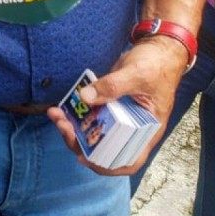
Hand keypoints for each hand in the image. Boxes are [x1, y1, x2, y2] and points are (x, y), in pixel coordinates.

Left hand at [47, 38, 185, 175]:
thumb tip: (85, 97)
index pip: (129, 160)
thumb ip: (113, 85)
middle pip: (104, 148)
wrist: (158, 50)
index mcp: (147, 131)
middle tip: (62, 126)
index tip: (84, 157)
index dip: (107, 166)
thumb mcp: (137, 74)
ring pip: (93, 133)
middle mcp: (132, 129)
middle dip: (79, 142)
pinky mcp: (109, 106)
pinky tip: (61, 107)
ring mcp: (119, 118)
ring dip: (73, 128)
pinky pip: (90, 116)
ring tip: (56, 114)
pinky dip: (75, 114)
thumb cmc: (157, 66)